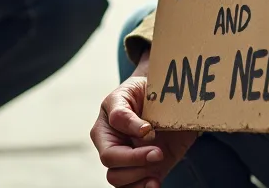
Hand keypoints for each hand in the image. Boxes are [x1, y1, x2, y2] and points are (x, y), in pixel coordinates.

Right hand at [91, 53, 198, 187]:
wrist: (164, 97)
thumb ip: (127, 112)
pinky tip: (154, 183)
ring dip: (139, 177)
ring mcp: (126, 161)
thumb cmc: (141, 90)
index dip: (130, 143)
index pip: (109, 144)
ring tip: (158, 163)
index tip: (150, 130)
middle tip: (158, 152)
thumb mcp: (130, 91)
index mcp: (104, 128)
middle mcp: (111, 146)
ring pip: (118, 179)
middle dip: (136, 160)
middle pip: (111, 163)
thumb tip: (143, 132)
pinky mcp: (142, 170)